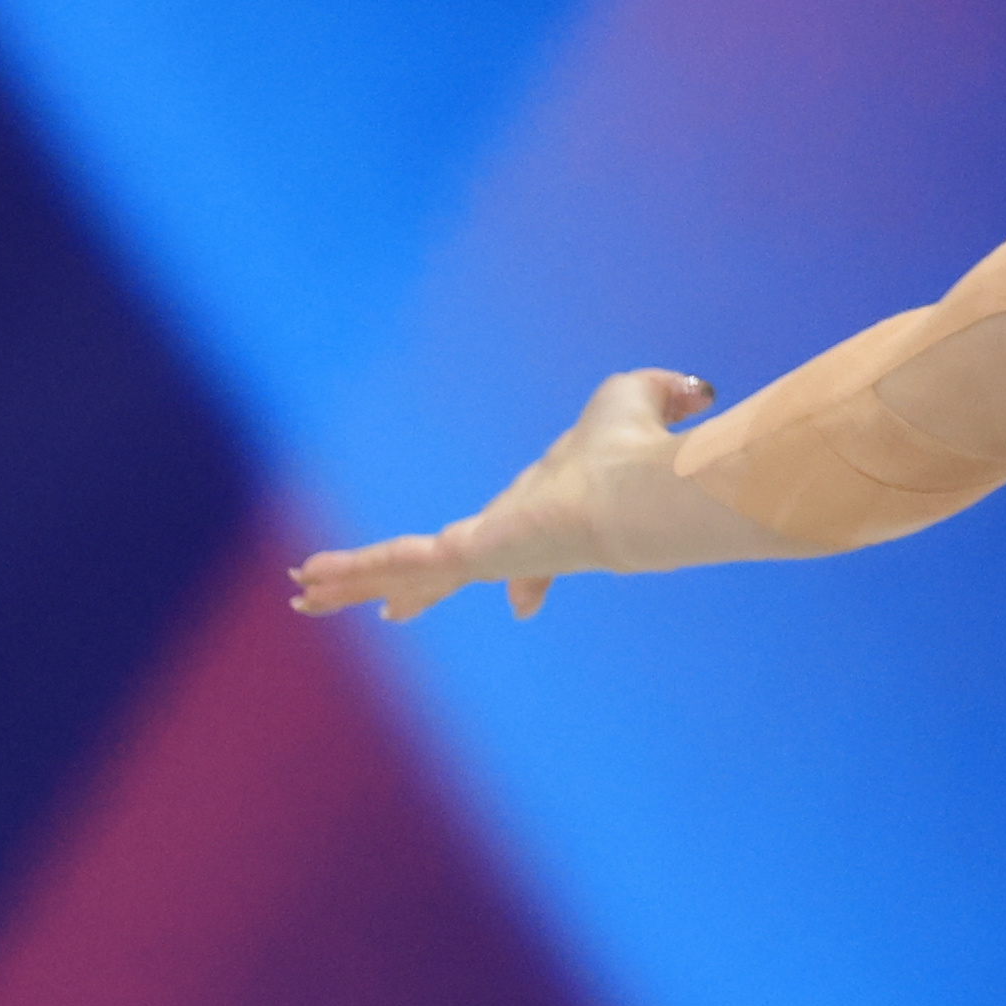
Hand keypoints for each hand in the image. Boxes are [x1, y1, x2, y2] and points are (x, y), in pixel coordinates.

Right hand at [289, 369, 710, 621]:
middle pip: (458, 569)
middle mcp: (520, 540)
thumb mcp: (647, 398)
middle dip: (424, 590)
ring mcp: (492, 553)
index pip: (530, 554)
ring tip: (308, 598)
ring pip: (413, 571)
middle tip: (396, 613)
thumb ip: (667, 394)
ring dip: (360, 583)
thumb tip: (698, 392)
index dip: (529, 582)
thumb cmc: (649, 448)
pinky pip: (396, 561)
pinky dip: (354, 571)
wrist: (645, 496)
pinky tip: (310, 583)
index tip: (528, 607)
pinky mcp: (469, 554)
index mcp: (556, 512)